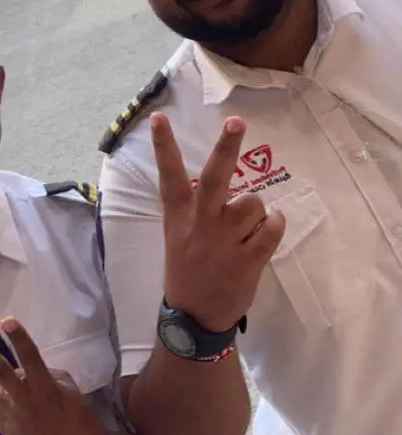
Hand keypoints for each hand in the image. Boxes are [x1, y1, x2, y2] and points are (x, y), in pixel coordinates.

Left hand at [0, 320, 108, 434]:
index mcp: (46, 388)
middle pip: (1, 373)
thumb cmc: (77, 414)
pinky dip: (5, 405)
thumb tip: (22, 368)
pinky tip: (21, 414)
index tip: (6, 320)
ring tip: (20, 397)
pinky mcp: (6, 432)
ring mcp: (14, 420)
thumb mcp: (67, 387)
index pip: (30, 357)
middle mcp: (27, 402)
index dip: (18, 338)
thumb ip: (44, 374)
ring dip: (4, 387)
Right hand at [153, 112, 284, 332]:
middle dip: (226, 147)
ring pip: (254, 203)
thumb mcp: (177, 236)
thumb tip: (217, 176)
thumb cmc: (187, 271)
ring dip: (258, 210)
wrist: (193, 318)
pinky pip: (272, 228)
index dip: (163, 145)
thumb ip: (193, 209)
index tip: (159, 117)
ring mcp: (224, 241)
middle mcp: (200, 223)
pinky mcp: (248, 259)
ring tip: (249, 226)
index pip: (168, 175)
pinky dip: (275, 225)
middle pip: (214, 177)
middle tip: (236, 123)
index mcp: (179, 216)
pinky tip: (266, 232)